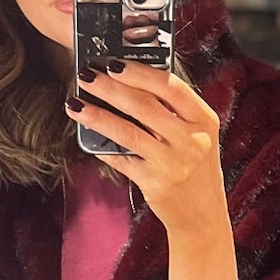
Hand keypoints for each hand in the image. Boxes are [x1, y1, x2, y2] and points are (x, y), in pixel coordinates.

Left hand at [67, 61, 226, 238]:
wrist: (202, 216)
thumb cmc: (196, 169)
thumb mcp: (197, 136)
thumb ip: (174, 112)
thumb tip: (131, 83)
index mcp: (203, 120)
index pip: (171, 87)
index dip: (140, 72)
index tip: (114, 62)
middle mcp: (191, 140)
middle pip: (144, 106)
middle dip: (110, 88)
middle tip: (86, 76)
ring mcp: (173, 163)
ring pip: (128, 132)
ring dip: (97, 116)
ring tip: (75, 104)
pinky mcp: (155, 184)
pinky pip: (122, 160)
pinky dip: (103, 148)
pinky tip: (87, 138)